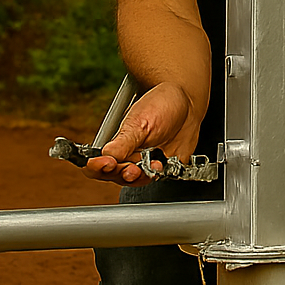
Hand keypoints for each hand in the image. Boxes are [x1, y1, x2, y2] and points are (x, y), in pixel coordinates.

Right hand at [82, 82, 198, 185]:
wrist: (187, 103)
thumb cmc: (159, 105)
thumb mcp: (139, 122)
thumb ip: (123, 142)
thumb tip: (106, 155)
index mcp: (115, 145)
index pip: (97, 164)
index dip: (97, 167)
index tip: (106, 162)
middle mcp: (128, 157)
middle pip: (115, 177)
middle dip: (122, 174)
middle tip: (131, 168)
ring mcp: (146, 164)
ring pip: (136, 181)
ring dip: (142, 177)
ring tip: (151, 165)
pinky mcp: (163, 168)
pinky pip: (158, 178)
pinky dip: (159, 175)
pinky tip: (163, 165)